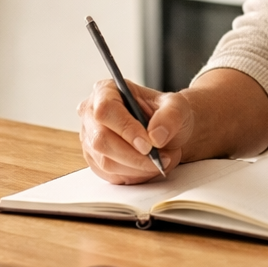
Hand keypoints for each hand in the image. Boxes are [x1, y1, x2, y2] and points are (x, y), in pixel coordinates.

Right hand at [77, 78, 192, 183]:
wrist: (165, 132)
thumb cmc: (166, 114)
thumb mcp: (177, 106)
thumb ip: (171, 116)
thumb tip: (156, 136)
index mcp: (106, 91)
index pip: (106, 110)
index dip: (126, 129)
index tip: (148, 144)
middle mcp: (91, 114)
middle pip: (101, 140)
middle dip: (134, 155)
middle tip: (159, 159)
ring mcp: (90, 139)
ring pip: (106, 162)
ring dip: (138, 167)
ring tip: (161, 161)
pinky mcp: (95, 160)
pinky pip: (110, 175)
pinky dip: (134, 175)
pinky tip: (148, 167)